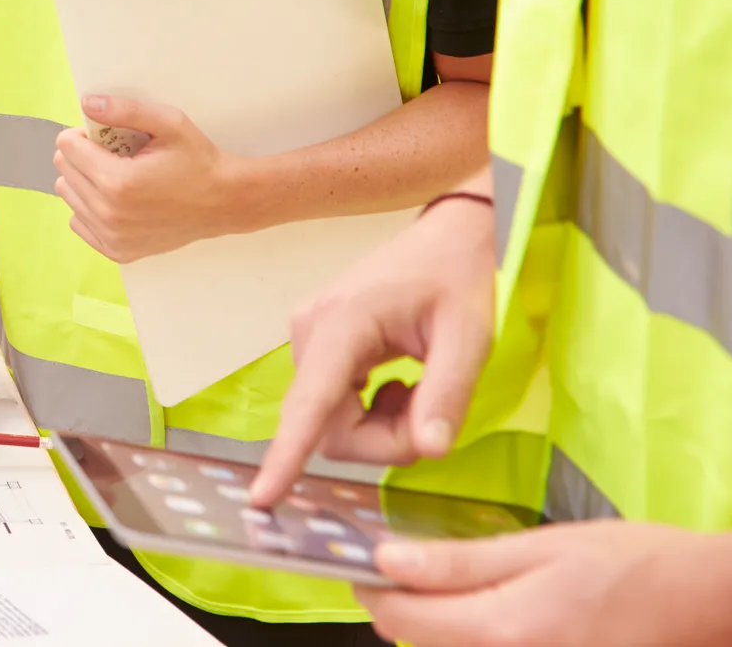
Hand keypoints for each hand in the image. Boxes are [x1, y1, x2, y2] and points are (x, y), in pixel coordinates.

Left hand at [52, 95, 245, 261]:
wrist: (224, 203)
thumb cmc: (198, 161)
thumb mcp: (169, 123)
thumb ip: (125, 110)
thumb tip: (87, 103)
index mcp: (117, 181)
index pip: (66, 147)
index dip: (84, 135)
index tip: (107, 137)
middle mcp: (109, 213)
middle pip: (64, 170)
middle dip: (83, 156)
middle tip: (116, 155)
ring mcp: (112, 236)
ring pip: (68, 196)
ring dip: (85, 181)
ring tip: (119, 177)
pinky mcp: (117, 251)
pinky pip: (78, 222)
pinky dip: (90, 208)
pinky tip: (117, 200)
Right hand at [249, 195, 496, 506]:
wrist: (446, 237)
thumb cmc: (457, 277)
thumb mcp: (469, 337)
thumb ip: (447, 394)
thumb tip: (429, 449)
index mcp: (343, 324)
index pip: (311, 404)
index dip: (287, 453)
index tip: (262, 495)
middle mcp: (311, 331)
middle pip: (330, 427)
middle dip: (384, 439)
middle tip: (431, 414)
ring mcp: (309, 337)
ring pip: (332, 421)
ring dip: (381, 426)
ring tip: (417, 388)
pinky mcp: (316, 345)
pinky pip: (333, 405)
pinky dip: (371, 410)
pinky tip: (398, 381)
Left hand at [359, 522, 731, 645]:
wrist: (709, 605)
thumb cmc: (636, 566)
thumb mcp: (542, 547)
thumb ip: (460, 561)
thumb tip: (387, 559)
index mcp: (504, 630)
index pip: (400, 619)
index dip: (373, 588)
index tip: (364, 561)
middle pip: (422, 644)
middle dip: (403, 607)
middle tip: (404, 567)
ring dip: (439, 626)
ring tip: (449, 587)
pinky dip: (476, 639)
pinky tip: (491, 612)